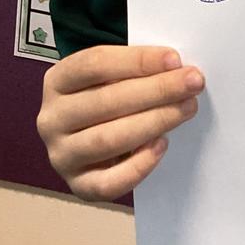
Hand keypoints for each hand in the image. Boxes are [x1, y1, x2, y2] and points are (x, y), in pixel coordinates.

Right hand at [37, 45, 204, 201]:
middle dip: (156, 90)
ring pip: (107, 139)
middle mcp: (52, 118)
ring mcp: (61, 155)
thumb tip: (176, 68)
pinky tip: (162, 145)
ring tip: (186, 108)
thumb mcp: (112, 75)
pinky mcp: (77, 185)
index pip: (95, 64)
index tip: (174, 59)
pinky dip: (138, 166)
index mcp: (57, 80)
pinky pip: (107, 183)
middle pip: (105, 101)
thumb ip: (135, 69)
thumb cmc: (107, 95)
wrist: (88, 134)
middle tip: (193, 83)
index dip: (137, 61)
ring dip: (154, 122)